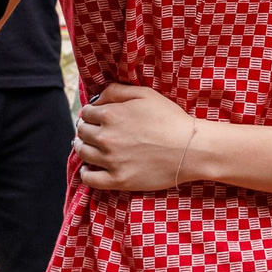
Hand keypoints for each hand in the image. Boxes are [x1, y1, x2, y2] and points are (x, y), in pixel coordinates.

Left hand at [75, 84, 204, 191]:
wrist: (189, 148)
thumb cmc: (169, 118)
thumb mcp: (145, 93)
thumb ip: (116, 91)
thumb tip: (96, 99)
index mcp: (110, 115)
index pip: (86, 113)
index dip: (89, 114)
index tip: (94, 117)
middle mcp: (105, 137)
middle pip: (81, 132)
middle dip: (85, 129)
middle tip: (91, 131)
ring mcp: (111, 160)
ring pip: (82, 153)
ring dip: (82, 147)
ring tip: (88, 147)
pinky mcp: (118, 180)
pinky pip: (90, 179)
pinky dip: (86, 173)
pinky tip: (89, 169)